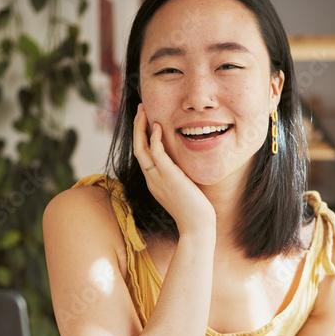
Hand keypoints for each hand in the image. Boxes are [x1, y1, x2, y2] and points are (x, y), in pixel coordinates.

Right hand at [132, 104, 214, 235]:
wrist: (197, 226)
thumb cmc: (195, 210)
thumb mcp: (184, 189)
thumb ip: (179, 175)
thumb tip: (183, 164)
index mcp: (154, 182)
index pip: (142, 155)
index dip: (141, 136)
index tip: (145, 121)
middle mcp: (152, 179)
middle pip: (137, 149)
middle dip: (137, 127)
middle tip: (140, 109)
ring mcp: (157, 179)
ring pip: (140, 149)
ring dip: (140, 128)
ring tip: (143, 110)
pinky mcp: (168, 177)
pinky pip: (156, 154)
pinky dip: (154, 139)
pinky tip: (158, 127)